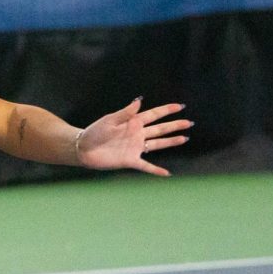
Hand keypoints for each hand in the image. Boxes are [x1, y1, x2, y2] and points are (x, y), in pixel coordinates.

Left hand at [77, 98, 191, 176]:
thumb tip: (140, 100)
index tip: (180, 106)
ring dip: (171, 141)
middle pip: (160, 129)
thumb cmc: (94, 132)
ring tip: (185, 138)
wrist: (83, 149)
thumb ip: (126, 112)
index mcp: (133, 123)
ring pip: (158, 144)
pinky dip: (156, 170)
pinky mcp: (130, 160)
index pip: (153, 115)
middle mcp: (137, 134)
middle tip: (189, 122)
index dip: (166, 111)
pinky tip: (167, 173)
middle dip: (175, 125)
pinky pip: (146, 166)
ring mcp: (135, 147)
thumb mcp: (110, 120)